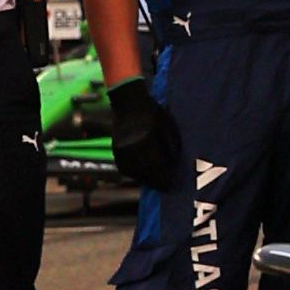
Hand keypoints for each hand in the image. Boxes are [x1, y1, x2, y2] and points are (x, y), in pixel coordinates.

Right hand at [104, 75, 178, 205]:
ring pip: (133, 172)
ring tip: (154, 183)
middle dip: (155, 182)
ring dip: (144, 180)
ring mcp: (121, 150)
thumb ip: (171, 145)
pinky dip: (133, 174)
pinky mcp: (115, 150)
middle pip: (144, 173)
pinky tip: (141, 175)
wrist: (128, 102)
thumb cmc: (152, 112)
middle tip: (165, 187)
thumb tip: (174, 164)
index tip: (171, 186)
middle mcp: (132, 149)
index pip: (156, 167)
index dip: (164, 178)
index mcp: (146, 142)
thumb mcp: (167, 126)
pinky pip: (124, 168)